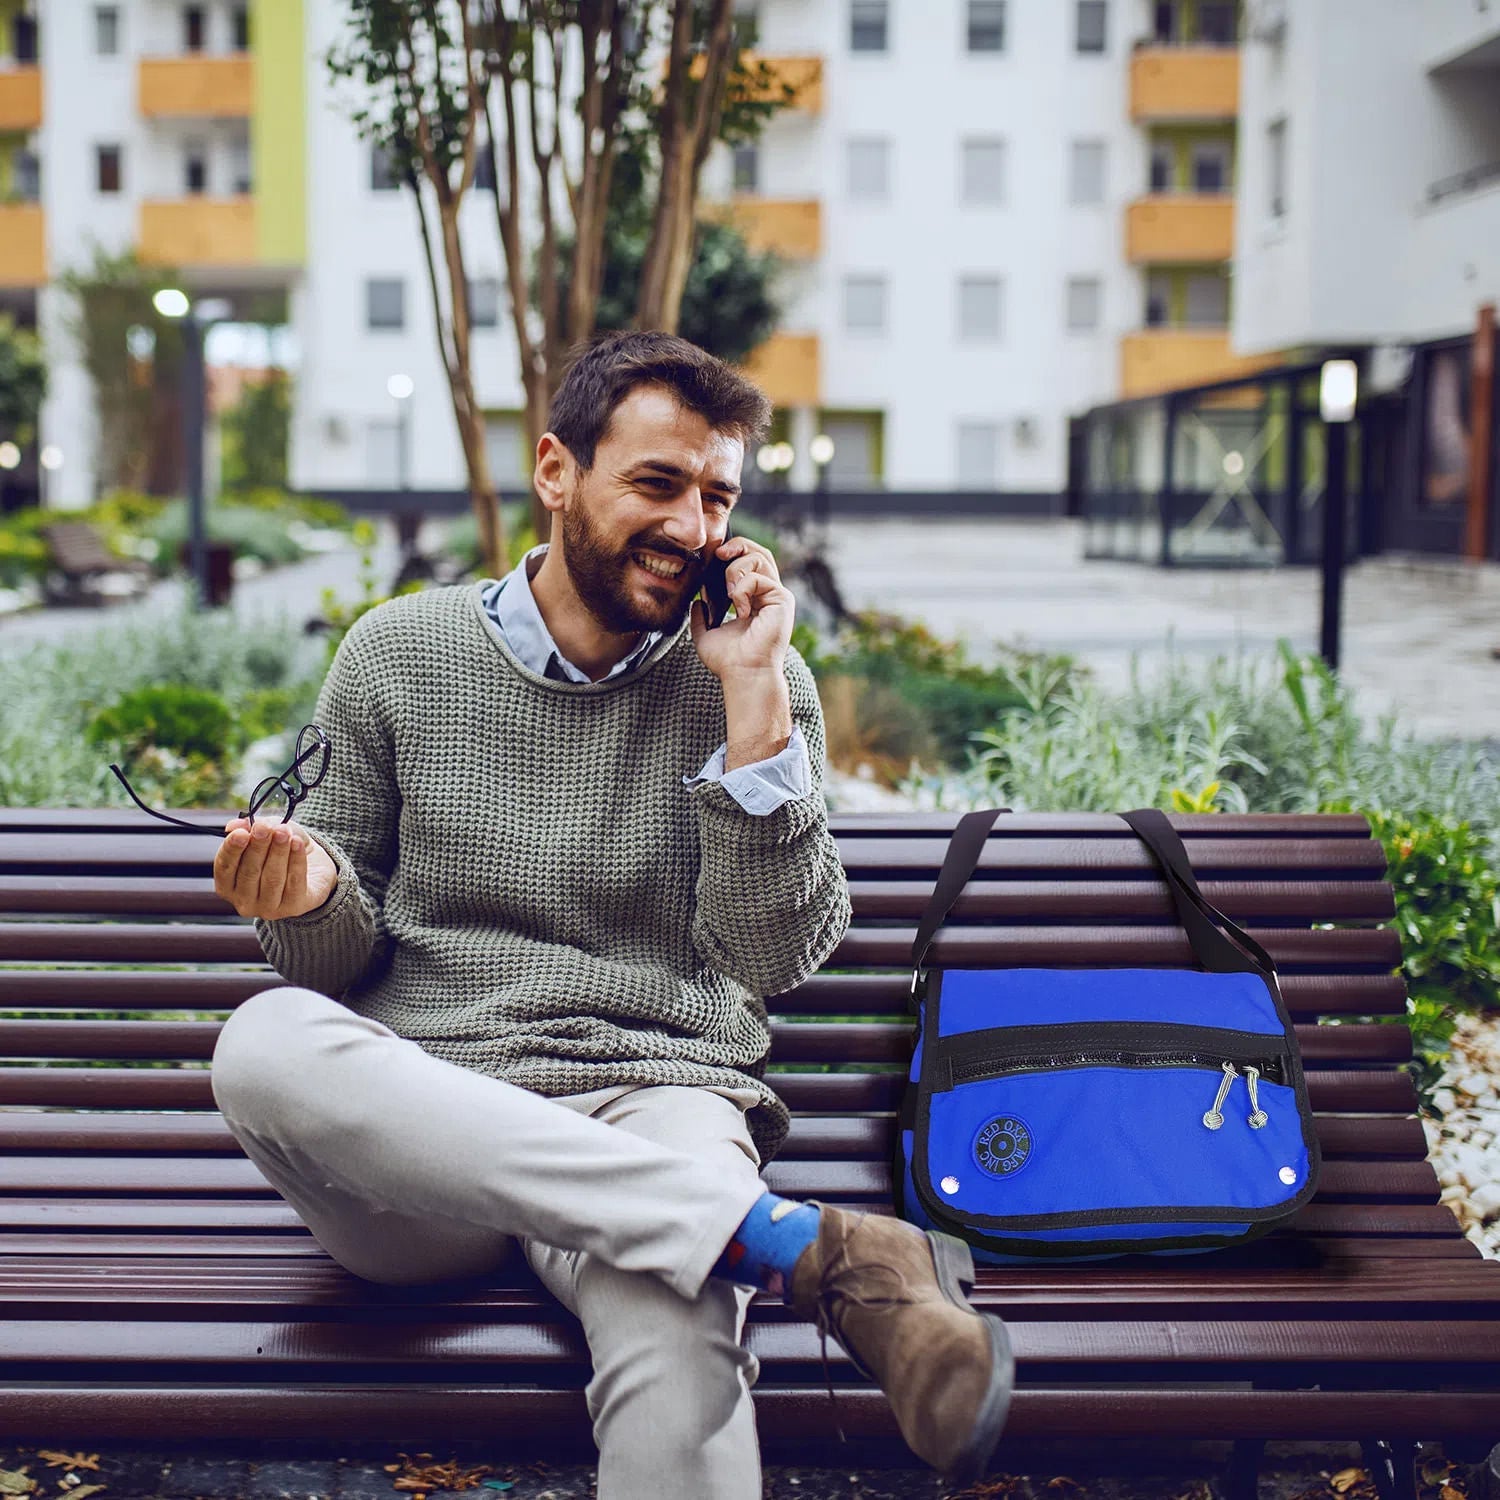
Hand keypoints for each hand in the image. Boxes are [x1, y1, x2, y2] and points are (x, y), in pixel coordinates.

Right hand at [214, 816, 337, 919]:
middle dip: (257, 847)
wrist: (313, 867)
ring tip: (284, 832)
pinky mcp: (292, 908)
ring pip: (272, 878)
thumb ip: (248, 827)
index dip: (231, 849)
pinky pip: (294, 882)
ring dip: (278, 852)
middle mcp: (243, 901)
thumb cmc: (280, 850)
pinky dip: (296, 861)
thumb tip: (235, 825)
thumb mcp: (265, 833)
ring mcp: (267, 909)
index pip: (224, 867)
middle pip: (249, 872)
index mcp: (228, 885)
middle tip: (265, 828)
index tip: (241, 832)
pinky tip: (297, 843)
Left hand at [689, 536, 794, 680]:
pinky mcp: (782, 600)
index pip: (749, 563)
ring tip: (728, 592)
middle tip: (720, 554)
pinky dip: (743, 588)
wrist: (743, 675)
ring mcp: (777, 596)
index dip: (733, 553)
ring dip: (738, 569)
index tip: (713, 558)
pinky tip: (739, 608)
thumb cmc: (728, 661)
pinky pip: (760, 578)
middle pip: (760, 552)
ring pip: (761, 558)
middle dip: (739, 546)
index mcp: (754, 600)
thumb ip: (700, 618)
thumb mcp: (706, 635)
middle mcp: (768, 595)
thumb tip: (697, 603)